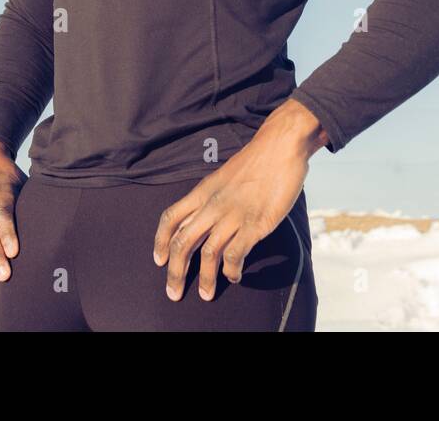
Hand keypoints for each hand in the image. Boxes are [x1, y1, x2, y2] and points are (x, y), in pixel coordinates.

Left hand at [152, 98, 325, 300]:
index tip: (159, 260)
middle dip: (175, 272)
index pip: (171, 218)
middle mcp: (213, 204)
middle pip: (183, 242)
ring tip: (206, 294)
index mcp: (203, 191)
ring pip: (208, 254)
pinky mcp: (255, 223)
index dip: (160, 241)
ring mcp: (233, 215)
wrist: (280, 146)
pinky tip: (235, 276)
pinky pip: (235, 254)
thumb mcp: (224, 177)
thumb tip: (207, 220)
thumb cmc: (256, 161)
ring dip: (205, 279)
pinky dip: (231, 270)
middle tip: (174, 292)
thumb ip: (213, 198)